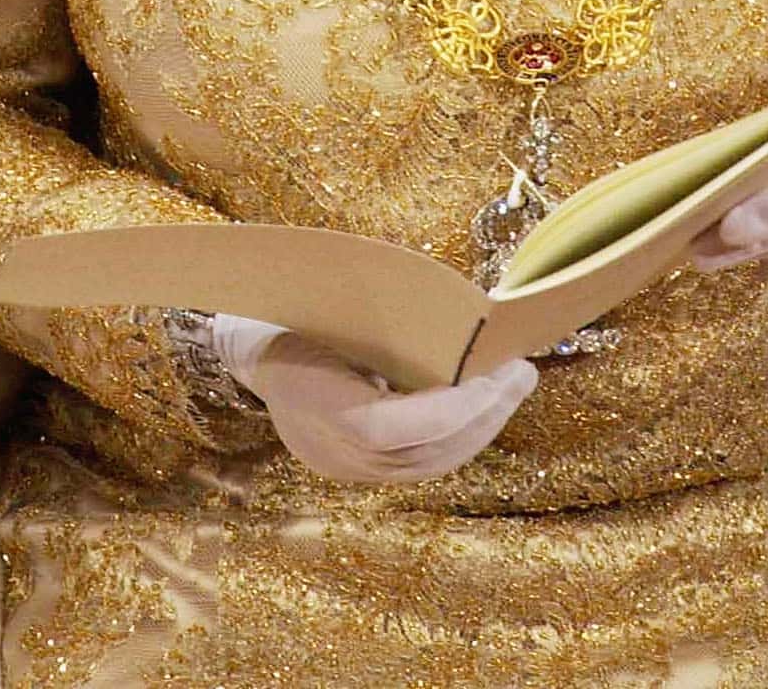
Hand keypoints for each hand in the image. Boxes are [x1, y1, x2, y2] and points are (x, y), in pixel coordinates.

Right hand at [213, 316, 536, 484]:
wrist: (246, 346)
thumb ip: (385, 318)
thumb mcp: (329, 300)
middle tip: (522, 371)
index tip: (493, 373)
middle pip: (423, 452)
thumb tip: (458, 311)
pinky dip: (455, 434)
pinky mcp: (357, 468)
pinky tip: (480, 404)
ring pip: (428, 463)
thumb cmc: (292, 308)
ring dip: (479, 426)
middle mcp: (332, 449)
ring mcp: (345, 466)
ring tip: (513, 384)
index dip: (450, 408)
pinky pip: (418, 462)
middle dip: (483, 413)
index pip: (392, 427)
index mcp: (317, 404)